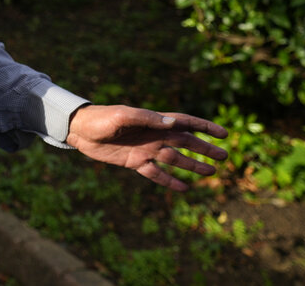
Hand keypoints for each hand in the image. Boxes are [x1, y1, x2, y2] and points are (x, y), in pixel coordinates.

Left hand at [66, 104, 227, 191]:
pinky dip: (170, 181)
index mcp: (153, 121)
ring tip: (211, 173)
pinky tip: (184, 188)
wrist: (80, 130)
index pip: (184, 122)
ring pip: (175, 159)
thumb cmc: (101, 118)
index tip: (223, 134)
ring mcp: (146, 149)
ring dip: (193, 166)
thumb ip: (147, 118)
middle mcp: (154, 135)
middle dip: (204, 149)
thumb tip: (173, 123)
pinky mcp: (135, 162)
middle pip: (185, 143)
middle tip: (224, 157)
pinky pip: (156, 173)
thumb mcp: (123, 115)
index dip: (204, 127)